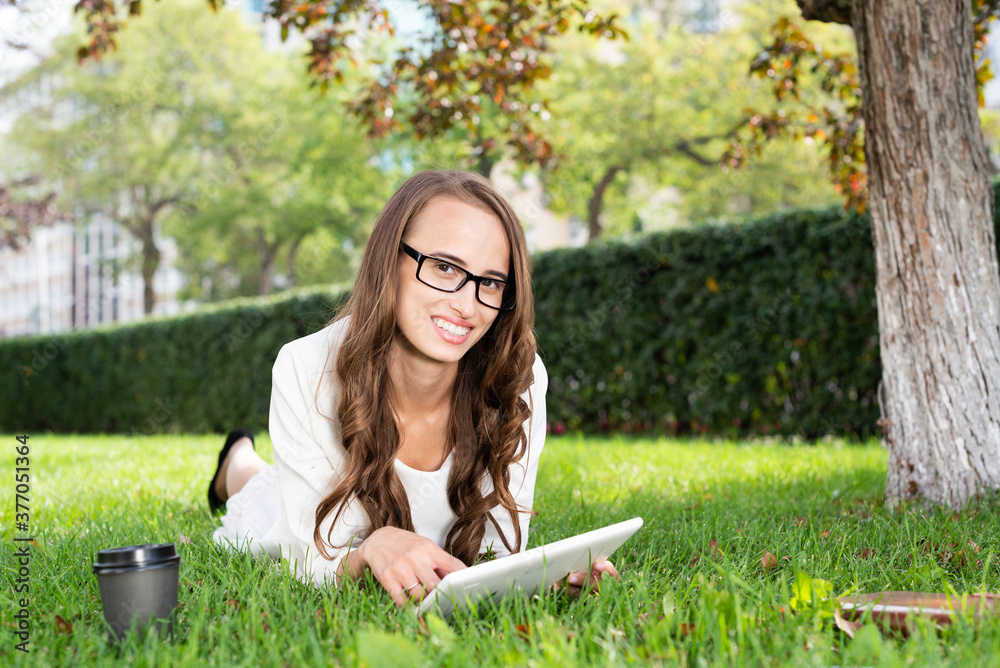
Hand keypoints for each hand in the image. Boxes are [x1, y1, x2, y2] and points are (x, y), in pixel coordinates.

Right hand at [345, 526, 466, 606]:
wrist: (377, 540)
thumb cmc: (405, 544)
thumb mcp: (425, 546)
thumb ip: (440, 562)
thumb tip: (458, 577)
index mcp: (428, 548)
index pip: (452, 564)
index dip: (463, 577)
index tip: (469, 585)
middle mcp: (415, 557)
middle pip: (436, 584)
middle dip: (442, 594)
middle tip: (446, 601)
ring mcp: (400, 568)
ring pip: (419, 595)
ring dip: (424, 602)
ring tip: (427, 602)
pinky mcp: (387, 578)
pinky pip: (402, 600)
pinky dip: (409, 606)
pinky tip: (412, 604)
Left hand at [556, 559, 619, 597]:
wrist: (581, 574)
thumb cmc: (587, 561)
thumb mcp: (591, 559)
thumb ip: (588, 558)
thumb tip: (577, 551)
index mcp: (609, 573)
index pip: (611, 572)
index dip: (605, 568)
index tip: (597, 565)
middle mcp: (603, 585)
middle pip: (596, 584)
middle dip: (583, 580)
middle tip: (571, 578)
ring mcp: (593, 594)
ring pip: (583, 593)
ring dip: (570, 589)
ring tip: (558, 584)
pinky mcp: (582, 599)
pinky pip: (573, 597)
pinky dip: (564, 591)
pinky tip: (555, 587)